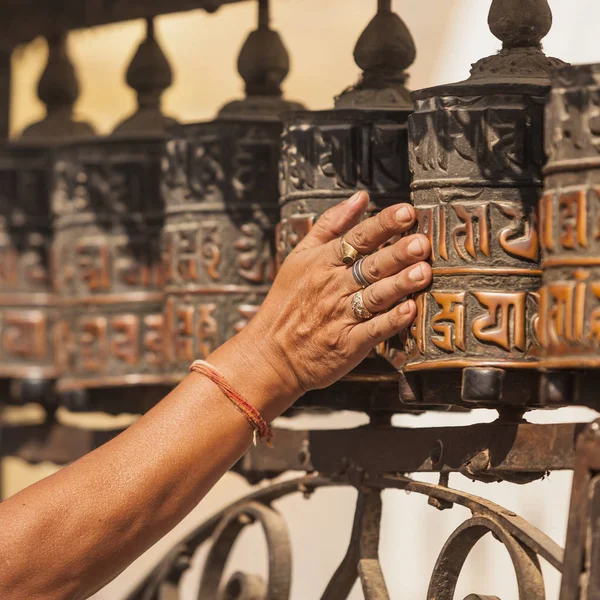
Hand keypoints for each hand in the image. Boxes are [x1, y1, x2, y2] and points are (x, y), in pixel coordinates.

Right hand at [230, 191, 431, 412]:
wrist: (270, 354)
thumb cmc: (287, 302)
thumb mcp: (300, 257)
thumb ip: (330, 225)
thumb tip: (361, 197)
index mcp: (322, 262)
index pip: (356, 238)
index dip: (382, 225)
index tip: (406, 212)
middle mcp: (332, 287)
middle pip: (370, 266)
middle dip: (397, 253)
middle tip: (421, 243)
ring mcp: (341, 317)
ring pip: (375, 296)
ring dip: (399, 284)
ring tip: (423, 272)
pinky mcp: (348, 344)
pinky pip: (373, 330)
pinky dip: (391, 321)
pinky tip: (410, 310)